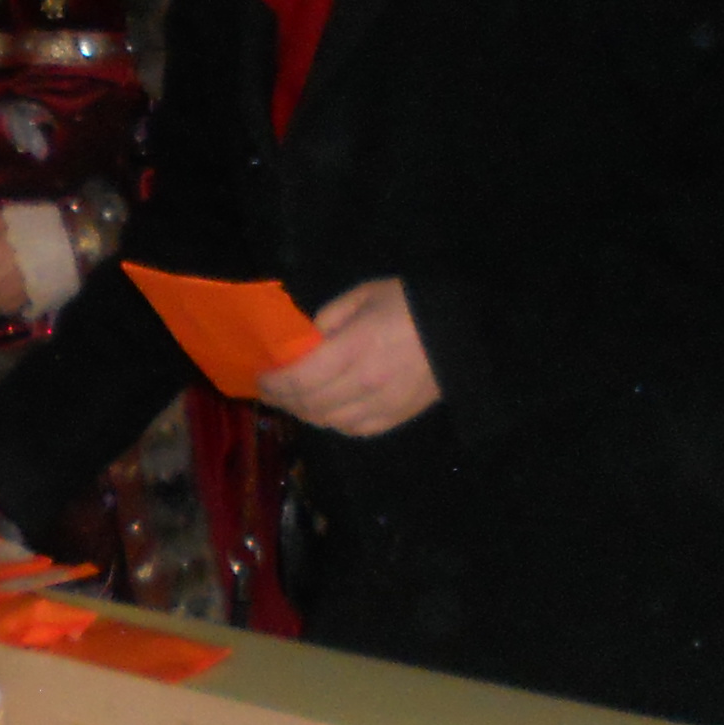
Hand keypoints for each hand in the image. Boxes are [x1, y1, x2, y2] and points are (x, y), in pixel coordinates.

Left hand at [260, 277, 440, 438]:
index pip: (300, 377)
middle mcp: (365, 383)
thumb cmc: (411, 305)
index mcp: (355, 348)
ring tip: (293, 400)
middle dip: (282, 399)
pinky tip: (325, 411)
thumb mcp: (365, 295)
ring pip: (328, 421)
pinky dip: (332, 423)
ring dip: (304, 413)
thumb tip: (306, 341)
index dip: (273, 382)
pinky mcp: (396, 417)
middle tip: (270, 390)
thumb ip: (330, 317)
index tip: (260, 376)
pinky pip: (354, 430)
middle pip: (309, 403)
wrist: (463, 331)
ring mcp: (381, 404)